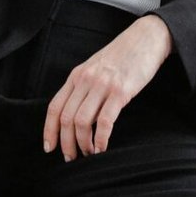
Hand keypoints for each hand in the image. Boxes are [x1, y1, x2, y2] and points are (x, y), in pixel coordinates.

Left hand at [43, 15, 173, 161]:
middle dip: (66, 143)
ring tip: (89, 153)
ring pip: (82, 122)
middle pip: (66, 118)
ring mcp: (102, 85)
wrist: (145, 39)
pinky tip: (102, 147)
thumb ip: (83, 87)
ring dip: (83, 143)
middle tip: (72, 158)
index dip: (49, 131)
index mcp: (76, 76)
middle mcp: (85, 80)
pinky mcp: (120, 91)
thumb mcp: (95, 68)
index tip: (49, 148)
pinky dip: (101, 139)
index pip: (54, 107)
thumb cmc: (122, 56)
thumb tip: (75, 116)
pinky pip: (104, 121)